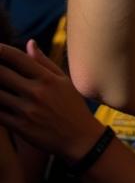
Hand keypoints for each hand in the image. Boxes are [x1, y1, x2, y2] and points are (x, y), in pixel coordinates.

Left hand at [0, 41, 104, 161]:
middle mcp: (36, 92)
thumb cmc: (72, 107)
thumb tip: (29, 43)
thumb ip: (44, 62)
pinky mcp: (20, 126)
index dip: (1, 50)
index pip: (18, 58)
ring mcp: (27, 110)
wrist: (79, 138)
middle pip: (2, 74)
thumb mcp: (64, 81)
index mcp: (48, 79)